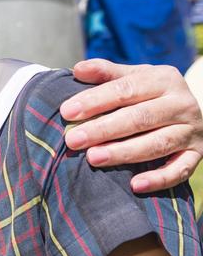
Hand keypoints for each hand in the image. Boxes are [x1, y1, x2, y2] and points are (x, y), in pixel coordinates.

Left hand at [61, 59, 202, 191]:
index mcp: (164, 79)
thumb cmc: (148, 94)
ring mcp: (192, 131)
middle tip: (73, 140)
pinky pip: (180, 170)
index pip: (126, 89)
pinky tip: (135, 185)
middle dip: (103, 129)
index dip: (95, 100)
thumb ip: (106, 73)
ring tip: (93, 158)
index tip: (67, 112)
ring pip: (158, 144)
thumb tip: (78, 69)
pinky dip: (159, 179)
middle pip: (140, 118)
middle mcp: (182, 103)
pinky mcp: (197, 154)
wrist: (186, 110)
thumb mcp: (132, 78)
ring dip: (124, 152)